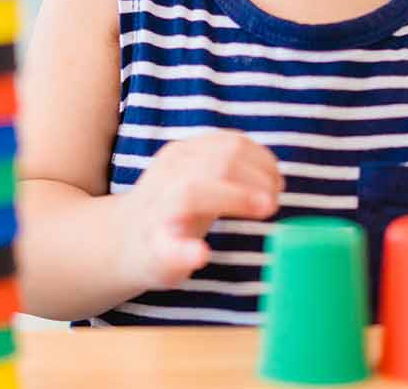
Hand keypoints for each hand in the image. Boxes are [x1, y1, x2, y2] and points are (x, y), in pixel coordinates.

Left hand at [119, 131, 283, 288]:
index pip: (196, 191)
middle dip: (257, 180)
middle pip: (219, 161)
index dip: (237, 196)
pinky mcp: (192, 144)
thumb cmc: (152, 254)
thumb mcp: (160, 267)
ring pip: (230, 144)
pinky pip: (231, 139)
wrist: (131, 229)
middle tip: (275, 206)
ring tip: (276, 191)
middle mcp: (167, 173)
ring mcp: (180, 153)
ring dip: (262, 165)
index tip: (268, 210)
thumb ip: (177, 258)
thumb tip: (201, 254)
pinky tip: (268, 177)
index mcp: (160, 205)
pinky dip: (257, 154)